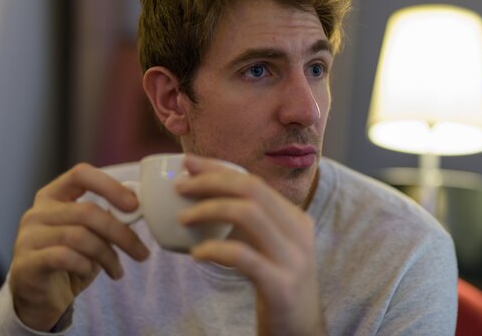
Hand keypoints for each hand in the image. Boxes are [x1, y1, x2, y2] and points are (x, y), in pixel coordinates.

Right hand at [8, 163, 149, 330]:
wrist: (41, 296)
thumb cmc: (72, 259)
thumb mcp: (93, 234)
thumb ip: (108, 217)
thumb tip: (138, 208)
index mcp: (54, 195)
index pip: (81, 175)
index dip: (110, 186)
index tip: (134, 205)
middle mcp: (37, 212)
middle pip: (87, 211)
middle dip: (121, 233)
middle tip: (142, 251)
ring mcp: (28, 237)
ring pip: (79, 236)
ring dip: (107, 255)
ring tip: (118, 269)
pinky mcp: (26, 263)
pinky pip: (64, 257)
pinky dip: (85, 266)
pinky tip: (89, 272)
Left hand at [176, 155, 324, 335]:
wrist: (301, 330)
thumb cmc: (277, 285)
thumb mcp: (270, 248)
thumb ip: (250, 225)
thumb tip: (204, 201)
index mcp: (295, 218)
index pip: (255, 181)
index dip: (220, 168)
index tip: (189, 163)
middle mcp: (299, 231)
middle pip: (252, 189)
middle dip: (211, 181)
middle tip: (180, 187)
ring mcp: (293, 257)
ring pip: (249, 214)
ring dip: (209, 209)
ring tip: (183, 218)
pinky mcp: (281, 284)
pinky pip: (243, 256)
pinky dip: (215, 249)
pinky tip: (196, 254)